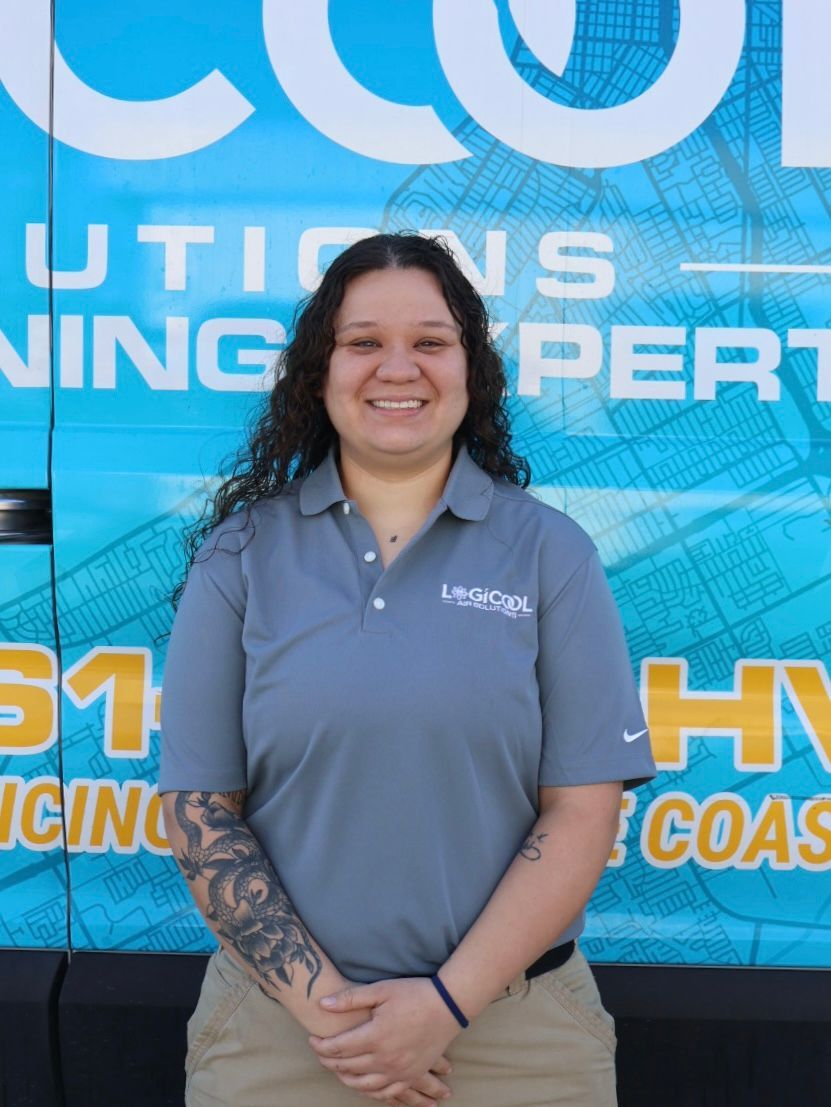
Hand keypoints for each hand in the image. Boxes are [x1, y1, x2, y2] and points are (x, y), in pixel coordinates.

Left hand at [309, 977, 461, 1099]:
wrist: (448, 1006)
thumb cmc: (414, 993)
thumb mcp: (382, 990)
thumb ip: (351, 998)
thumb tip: (323, 1004)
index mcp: (375, 1036)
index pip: (338, 1047)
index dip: (321, 1045)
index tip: (312, 1039)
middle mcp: (385, 1058)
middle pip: (347, 1067)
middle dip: (329, 1062)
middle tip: (320, 1053)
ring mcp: (399, 1070)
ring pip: (364, 1085)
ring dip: (346, 1080)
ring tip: (337, 1071)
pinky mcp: (411, 1075)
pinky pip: (387, 1093)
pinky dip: (371, 1092)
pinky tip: (364, 1087)